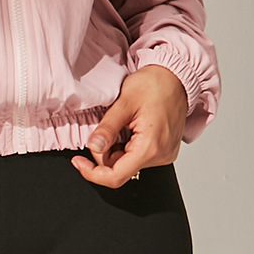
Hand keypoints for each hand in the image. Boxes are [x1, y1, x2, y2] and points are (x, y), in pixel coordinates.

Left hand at [71, 65, 187, 187]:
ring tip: (121, 123)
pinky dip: (126, 146)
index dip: (93, 173)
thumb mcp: (124, 102)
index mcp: (151, 147)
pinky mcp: (164, 151)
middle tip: (101, 129)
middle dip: (104, 153)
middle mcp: (160, 156)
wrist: (175, 77)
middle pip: (121, 170)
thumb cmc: (154, 84)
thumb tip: (93, 146)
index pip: (116, 176)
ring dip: (116, 148)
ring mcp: (164, 155)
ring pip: (128, 164)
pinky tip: (129, 128)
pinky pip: (138, 156)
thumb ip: (107, 127)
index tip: (78, 162)